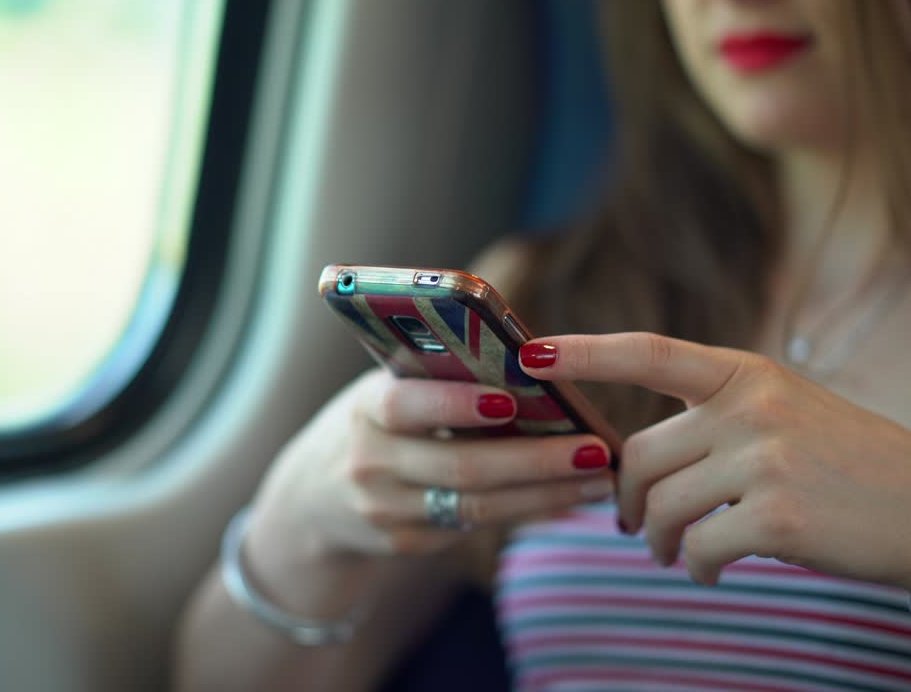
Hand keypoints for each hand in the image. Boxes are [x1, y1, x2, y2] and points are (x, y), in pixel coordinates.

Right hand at [252, 369, 614, 562]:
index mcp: (366, 409)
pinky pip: (475, 530)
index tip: (511, 398)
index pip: (407, 406)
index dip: (455, 404)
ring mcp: (386, 512)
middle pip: (460, 467)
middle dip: (534, 459)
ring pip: (476, 508)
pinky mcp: (406, 544)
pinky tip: (567, 499)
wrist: (312, 498)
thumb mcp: (386, 390)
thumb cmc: (374, 422)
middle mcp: (371, 464)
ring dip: (544, 494)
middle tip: (592, 448)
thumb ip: (437, 378)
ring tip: (598, 478)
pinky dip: (526, 512)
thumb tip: (529, 365)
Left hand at [518, 333, 910, 598]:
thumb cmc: (850, 463)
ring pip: (663, 506)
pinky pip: (700, 548)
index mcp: (747, 372)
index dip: (584, 352)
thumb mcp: (787, 410)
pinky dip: (697, 568)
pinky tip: (713, 571)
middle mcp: (751, 406)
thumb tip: (633, 458)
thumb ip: (716, 416)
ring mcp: (765, 459)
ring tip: (676, 553)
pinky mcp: (776, 516)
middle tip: (633, 525)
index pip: (649, 352)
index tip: (531, 355)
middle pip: (640, 454)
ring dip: (659, 540)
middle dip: (626, 497)